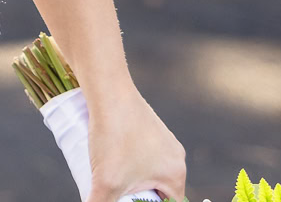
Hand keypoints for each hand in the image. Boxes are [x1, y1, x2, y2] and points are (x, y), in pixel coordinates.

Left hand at [87, 84, 184, 201]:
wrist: (107, 90)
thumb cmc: (112, 137)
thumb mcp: (106, 183)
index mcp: (176, 175)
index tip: (126, 200)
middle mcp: (174, 157)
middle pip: (156, 190)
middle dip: (135, 197)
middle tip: (112, 195)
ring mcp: (161, 139)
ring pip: (145, 170)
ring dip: (128, 179)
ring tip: (105, 179)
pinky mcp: (145, 126)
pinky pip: (138, 153)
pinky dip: (124, 160)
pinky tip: (105, 159)